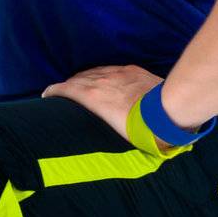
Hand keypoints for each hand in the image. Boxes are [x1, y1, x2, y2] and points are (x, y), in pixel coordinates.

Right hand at [41, 64, 161, 146]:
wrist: (171, 110)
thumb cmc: (145, 130)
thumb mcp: (119, 139)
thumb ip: (106, 134)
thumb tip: (106, 148)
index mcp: (92, 97)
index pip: (64, 89)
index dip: (52, 92)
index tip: (46, 96)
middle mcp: (100, 81)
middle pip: (76, 79)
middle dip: (68, 86)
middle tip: (65, 95)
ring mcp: (117, 73)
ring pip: (93, 72)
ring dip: (84, 79)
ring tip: (82, 85)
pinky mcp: (132, 70)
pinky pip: (109, 69)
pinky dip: (101, 74)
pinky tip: (104, 78)